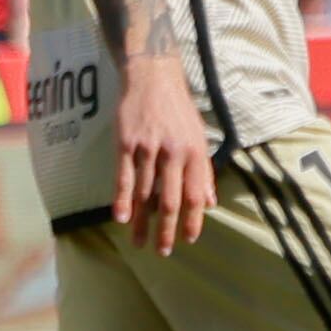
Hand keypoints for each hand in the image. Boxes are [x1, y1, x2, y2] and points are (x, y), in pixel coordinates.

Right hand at [113, 60, 214, 254]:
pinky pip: (123, 177)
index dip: (193, 220)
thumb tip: (210, 203)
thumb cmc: (179, 111)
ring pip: (145, 193)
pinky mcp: (126, 143)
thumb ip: (204, 172)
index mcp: (194, 153)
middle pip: (170, 200)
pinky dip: (122, 200)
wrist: (153, 78)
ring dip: (141, 222)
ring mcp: (148, 148)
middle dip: (167, 230)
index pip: (195, 195)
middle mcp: (173, 153)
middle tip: (163, 251)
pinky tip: (121, 218)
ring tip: (138, 242)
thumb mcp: (199, 138)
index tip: (189, 240)